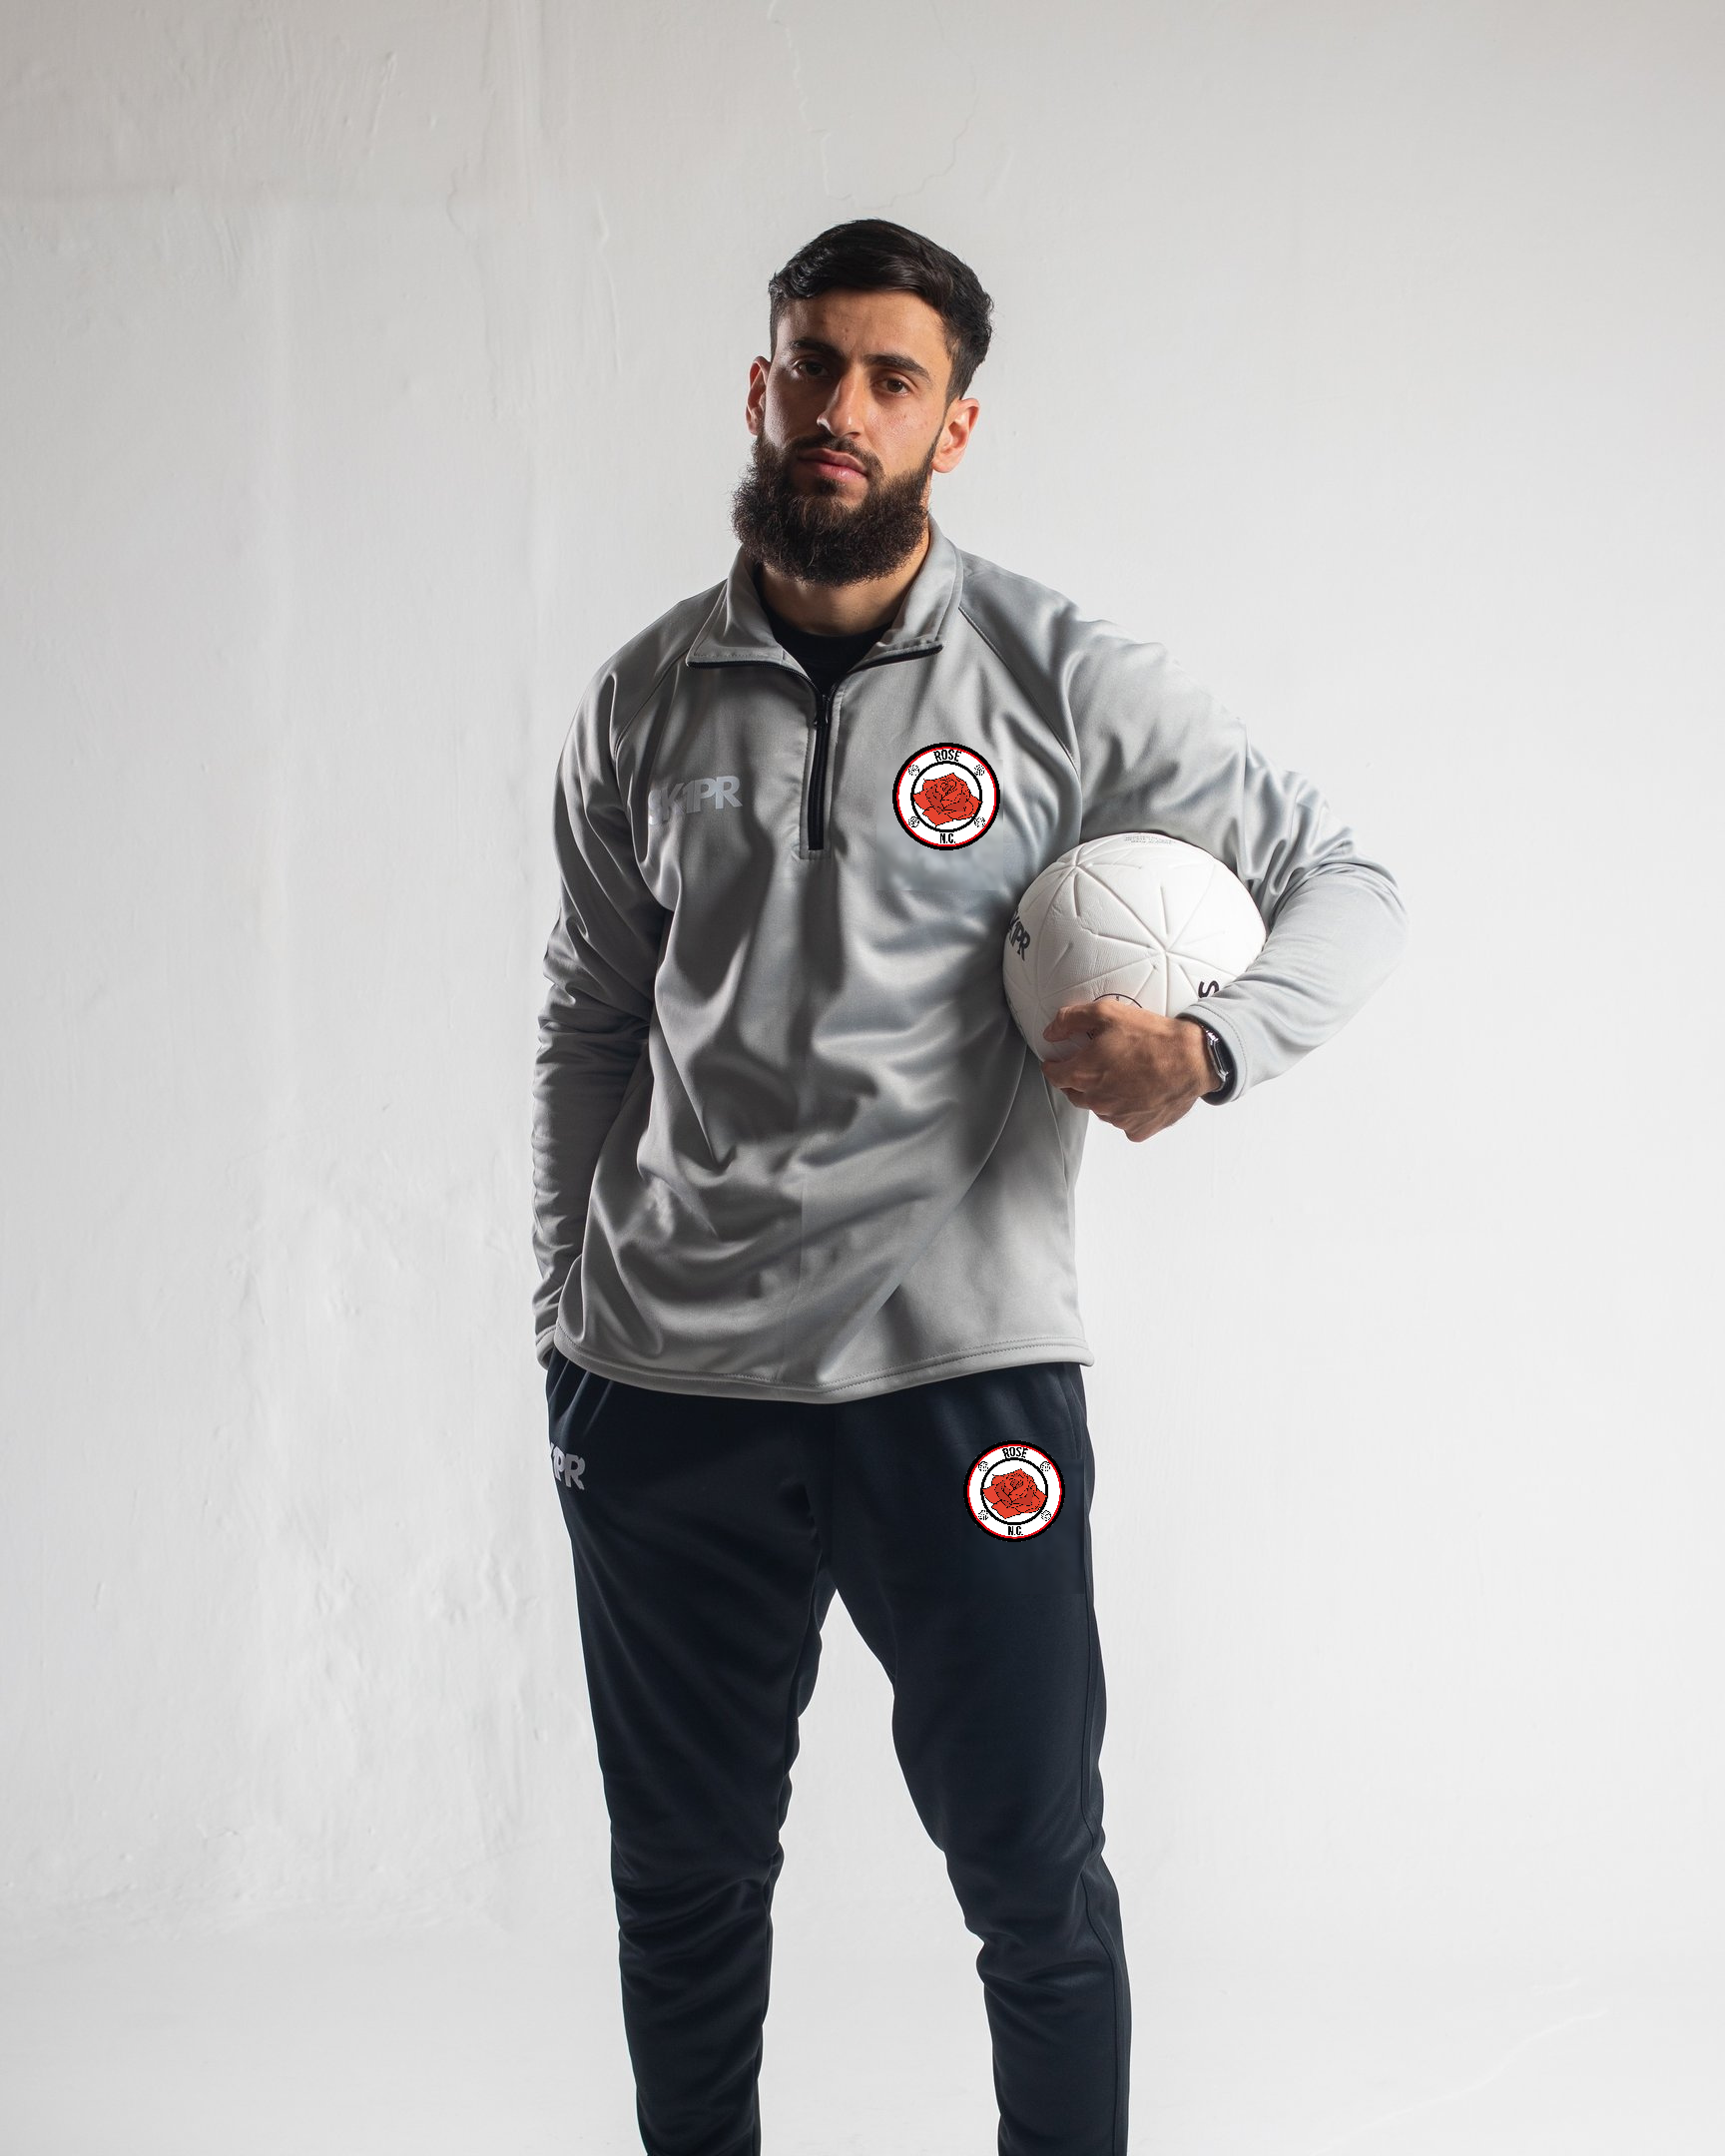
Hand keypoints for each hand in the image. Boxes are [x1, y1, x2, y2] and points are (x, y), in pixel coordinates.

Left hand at [1038, 1000, 1214, 1142]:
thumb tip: (1050, 1032)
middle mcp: (1097, 1101)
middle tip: (1092, 1065)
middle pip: (1075, 1094)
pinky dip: (1127, 1110)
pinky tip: (1139, 1093)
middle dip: (1077, 1080)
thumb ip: (1070, 1019)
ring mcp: (1117, 1118)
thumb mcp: (1107, 1013)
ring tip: (1122, 1076)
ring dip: (1103, 1095)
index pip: (1054, 1076)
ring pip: (1100, 1108)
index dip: (1053, 1066)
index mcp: (1083, 1075)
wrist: (1193, 1059)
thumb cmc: (1151, 1036)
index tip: (1056, 1061)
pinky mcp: (1138, 1128)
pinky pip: (1124, 1121)